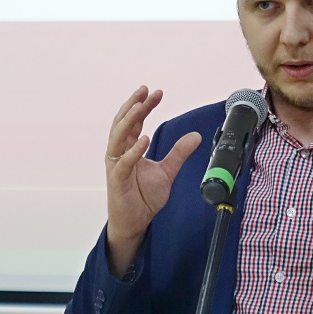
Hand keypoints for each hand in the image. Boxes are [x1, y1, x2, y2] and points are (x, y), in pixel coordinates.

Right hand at [104, 86, 201, 274]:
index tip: (156, 92)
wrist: (135, 223)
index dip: (144, 105)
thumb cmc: (143, 197)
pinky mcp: (117, 180)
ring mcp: (116, 166)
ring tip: (141, 107)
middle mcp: (119, 153)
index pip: (135, 121)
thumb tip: (196, 135)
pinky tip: (144, 139)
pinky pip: (124, 162)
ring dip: (129, 121)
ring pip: (117, 137)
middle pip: (123, 123)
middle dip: (133, 105)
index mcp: (129, 148)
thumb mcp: (167, 171)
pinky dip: (133, 150)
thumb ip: (179, 153)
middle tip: (144, 90)